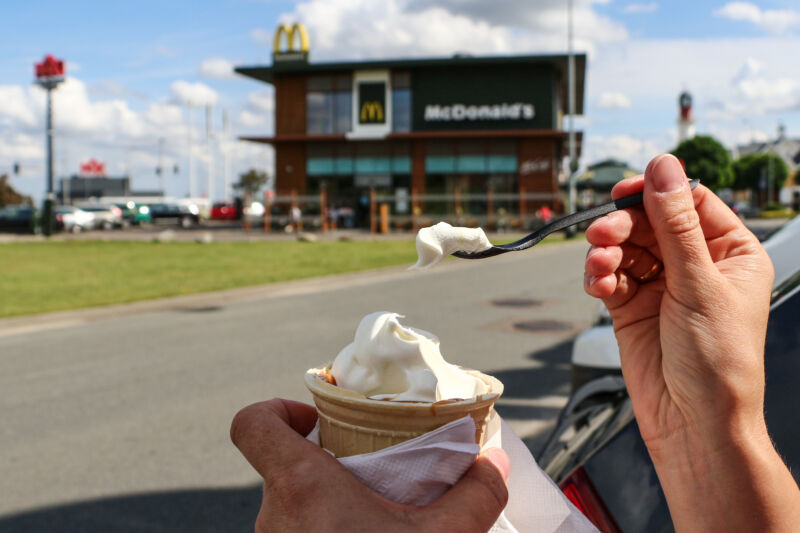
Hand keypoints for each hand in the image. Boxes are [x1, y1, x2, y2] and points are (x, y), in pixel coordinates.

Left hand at [230, 399, 509, 532]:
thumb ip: (474, 494)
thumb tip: (494, 463)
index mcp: (301, 489)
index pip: (252, 425)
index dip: (275, 409)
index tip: (316, 419)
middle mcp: (275, 519)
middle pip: (283, 467)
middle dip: (328, 466)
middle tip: (368, 474)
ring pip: (292, 508)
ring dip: (328, 505)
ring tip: (373, 518)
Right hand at [584, 153, 772, 451]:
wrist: (692, 422)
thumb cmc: (717, 363)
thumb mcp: (699, 284)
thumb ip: (675, 225)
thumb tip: (663, 169)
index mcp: (730, 253)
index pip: (689, 203)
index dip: (656, 192)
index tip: (625, 192)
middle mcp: (695, 266)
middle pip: (650, 222)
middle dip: (623, 226)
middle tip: (602, 234)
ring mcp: (661, 286)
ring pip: (625, 248)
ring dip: (607, 253)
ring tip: (599, 266)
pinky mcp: (632, 307)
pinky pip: (609, 277)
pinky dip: (599, 277)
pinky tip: (598, 286)